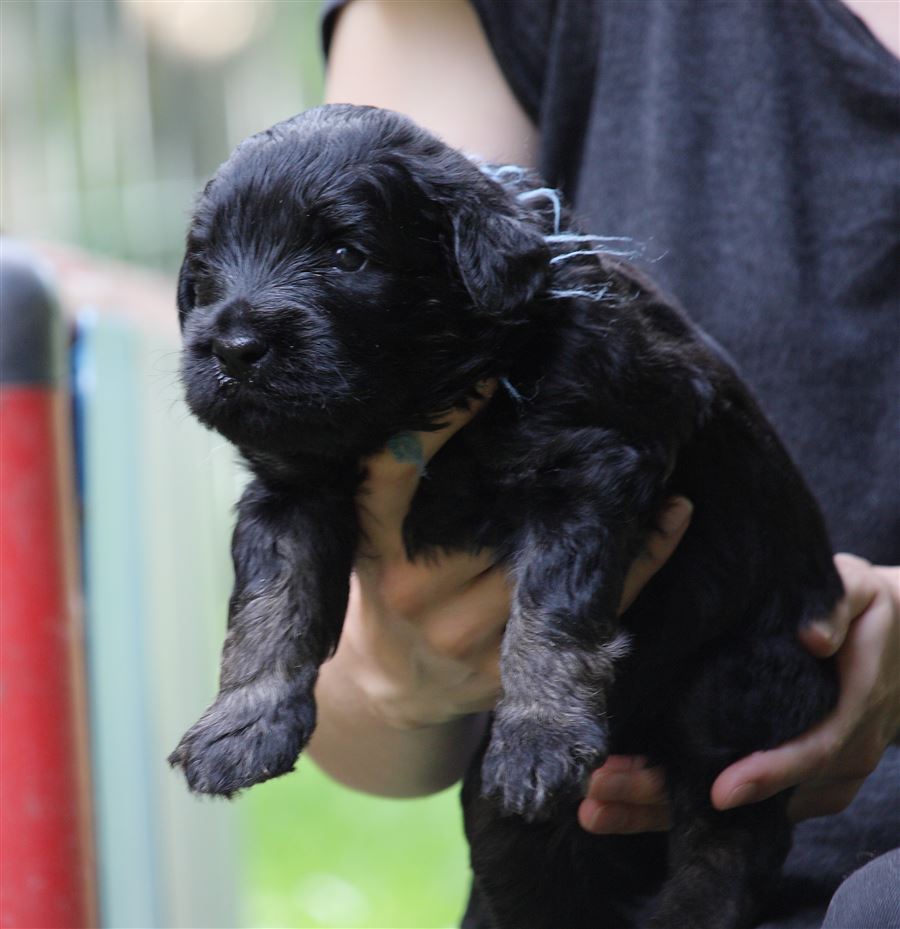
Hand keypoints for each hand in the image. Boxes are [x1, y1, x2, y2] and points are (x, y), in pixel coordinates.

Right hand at [345, 382, 693, 730]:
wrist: (391, 689)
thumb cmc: (387, 596)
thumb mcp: (374, 543)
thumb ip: (405, 495)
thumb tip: (479, 407)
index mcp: (379, 550)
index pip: (397, 476)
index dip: (439, 427)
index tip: (491, 379)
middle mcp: (415, 594)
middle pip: (492, 521)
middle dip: (543, 469)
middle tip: (594, 414)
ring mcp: (463, 639)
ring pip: (548, 566)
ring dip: (605, 513)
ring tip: (645, 460)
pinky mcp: (508, 672)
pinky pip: (586, 611)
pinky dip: (638, 563)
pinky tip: (671, 516)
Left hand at [578, 554, 899, 833]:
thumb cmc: (869, 614)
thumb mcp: (858, 592)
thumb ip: (836, 606)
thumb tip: (815, 635)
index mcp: (851, 712)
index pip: (810, 751)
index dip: (768, 773)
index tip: (719, 790)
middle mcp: (836, 759)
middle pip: (757, 801)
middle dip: (676, 804)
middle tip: (604, 797)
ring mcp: (816, 780)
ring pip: (737, 814)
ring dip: (662, 812)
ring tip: (596, 807)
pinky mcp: (792, 785)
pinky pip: (736, 807)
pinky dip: (679, 808)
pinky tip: (623, 805)